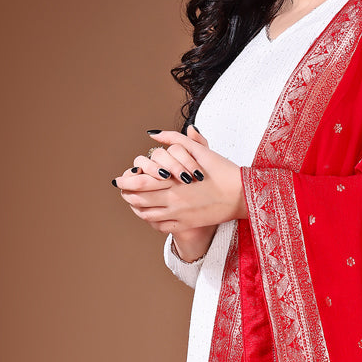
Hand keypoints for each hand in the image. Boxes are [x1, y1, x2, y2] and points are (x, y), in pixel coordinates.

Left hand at [112, 126, 247, 237]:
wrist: (242, 195)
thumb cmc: (222, 170)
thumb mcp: (200, 150)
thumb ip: (175, 139)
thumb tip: (152, 134)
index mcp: (174, 181)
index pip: (140, 183)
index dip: (126, 181)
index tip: (119, 179)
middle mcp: (173, 200)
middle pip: (139, 200)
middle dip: (127, 194)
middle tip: (122, 190)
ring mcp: (179, 215)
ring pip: (147, 215)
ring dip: (137, 208)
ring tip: (133, 201)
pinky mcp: (187, 224)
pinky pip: (161, 226)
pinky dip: (150, 220)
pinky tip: (150, 214)